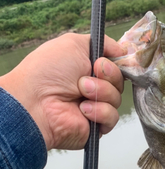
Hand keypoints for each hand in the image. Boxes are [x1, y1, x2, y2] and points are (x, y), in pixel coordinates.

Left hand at [0, 33, 123, 150]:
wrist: (36, 102)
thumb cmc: (48, 71)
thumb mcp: (74, 44)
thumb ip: (103, 43)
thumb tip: (123, 50)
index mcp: (88, 68)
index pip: (116, 65)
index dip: (117, 63)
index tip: (105, 60)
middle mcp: (93, 87)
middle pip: (120, 81)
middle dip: (108, 75)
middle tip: (88, 74)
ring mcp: (96, 107)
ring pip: (117, 99)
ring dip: (101, 92)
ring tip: (80, 92)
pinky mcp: (97, 126)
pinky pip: (112, 117)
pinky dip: (99, 111)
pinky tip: (82, 110)